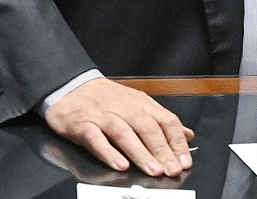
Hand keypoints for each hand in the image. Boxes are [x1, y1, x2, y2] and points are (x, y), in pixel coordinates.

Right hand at [42, 77, 194, 176]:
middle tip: (171, 170)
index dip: (177, 142)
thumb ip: (161, 120)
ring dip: (140, 153)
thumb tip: (187, 134)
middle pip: (146, 128)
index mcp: (140, 103)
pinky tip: (120, 165)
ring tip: (152, 170)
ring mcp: (102, 115)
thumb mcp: (136, 103)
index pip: (165, 120)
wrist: (69, 86)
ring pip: (124, 133)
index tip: (185, 161)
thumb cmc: (104, 99)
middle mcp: (123, 107)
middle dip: (161, 151)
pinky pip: (96, 139)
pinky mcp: (82, 124)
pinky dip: (109, 152)